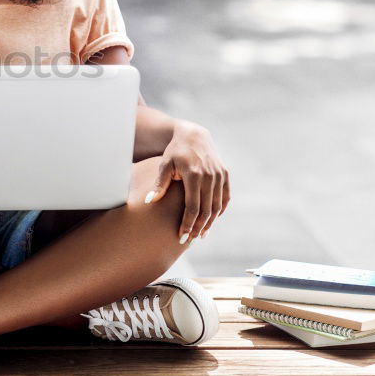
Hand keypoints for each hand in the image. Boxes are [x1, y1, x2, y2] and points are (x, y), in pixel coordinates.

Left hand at [145, 122, 229, 242]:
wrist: (193, 135)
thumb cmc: (174, 152)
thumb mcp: (164, 165)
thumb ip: (159, 184)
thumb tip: (149, 202)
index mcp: (193, 175)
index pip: (192, 207)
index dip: (187, 224)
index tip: (181, 237)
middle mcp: (209, 176)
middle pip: (205, 210)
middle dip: (198, 228)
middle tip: (190, 240)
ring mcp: (219, 175)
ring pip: (216, 206)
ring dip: (209, 222)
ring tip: (201, 234)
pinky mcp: (225, 175)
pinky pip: (225, 197)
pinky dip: (219, 210)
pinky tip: (212, 219)